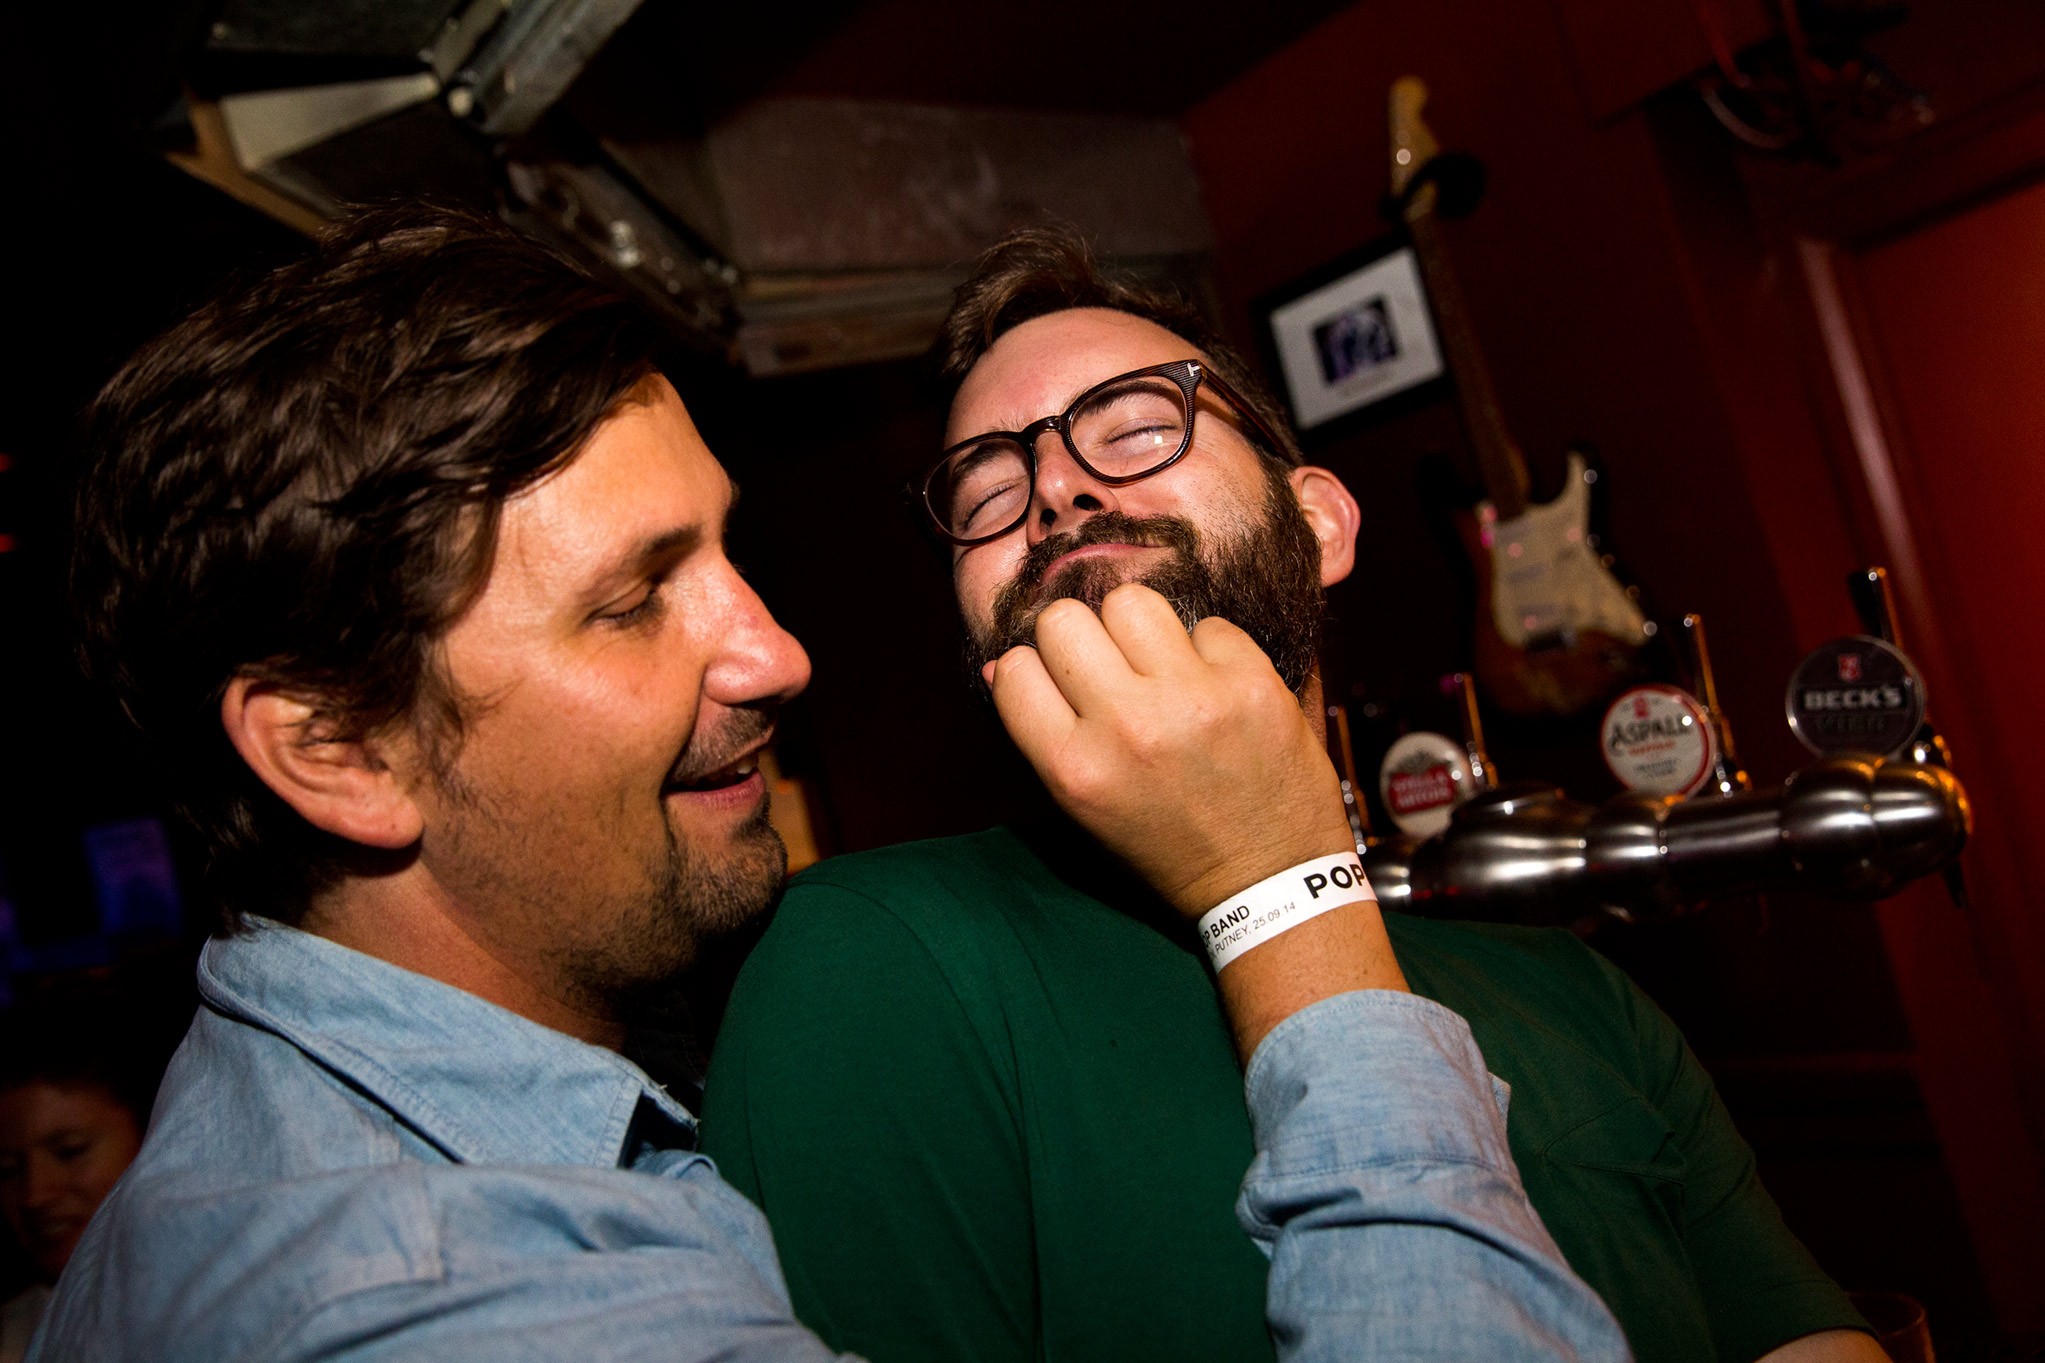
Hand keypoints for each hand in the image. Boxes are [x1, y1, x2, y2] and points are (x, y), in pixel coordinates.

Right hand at [985, 583, 1359, 919]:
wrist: (1271, 880)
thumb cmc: (1170, 847)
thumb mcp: (1088, 811)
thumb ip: (1042, 737)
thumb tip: (1000, 665)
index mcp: (1076, 769)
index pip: (1013, 668)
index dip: (1033, 670)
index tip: (1058, 683)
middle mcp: (1128, 727)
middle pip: (1064, 619)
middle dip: (1081, 639)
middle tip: (1110, 669)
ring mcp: (1192, 698)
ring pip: (1131, 600)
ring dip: (1140, 628)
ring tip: (1161, 666)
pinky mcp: (1251, 682)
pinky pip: (1207, 623)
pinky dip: (1208, 650)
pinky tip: (1215, 688)